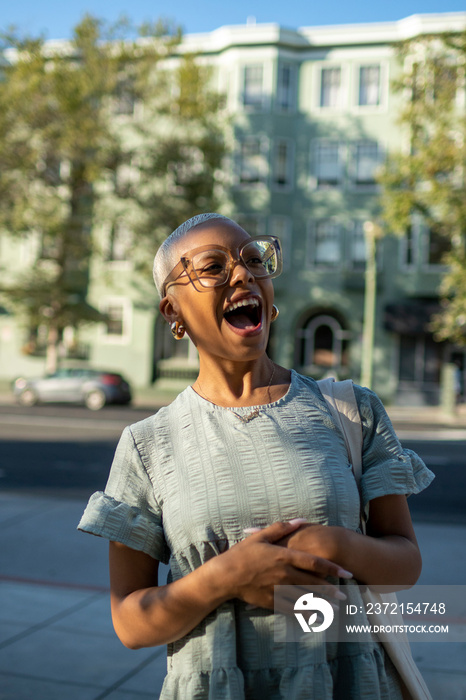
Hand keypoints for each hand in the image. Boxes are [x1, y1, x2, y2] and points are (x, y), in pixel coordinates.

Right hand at [212, 520, 351, 609]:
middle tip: (345, 596)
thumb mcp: (261, 536)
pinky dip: (305, 613)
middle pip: (314, 583)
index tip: (345, 572)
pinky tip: (315, 616)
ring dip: (322, 604)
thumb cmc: (242, 553)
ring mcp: (279, 589)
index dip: (332, 568)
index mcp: (284, 556)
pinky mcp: (272, 601)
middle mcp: (284, 574)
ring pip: (306, 598)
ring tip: (335, 608)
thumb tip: (300, 520)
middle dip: (331, 590)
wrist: (226, 575)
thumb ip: (282, 528)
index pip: (314, 562)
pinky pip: (292, 609)